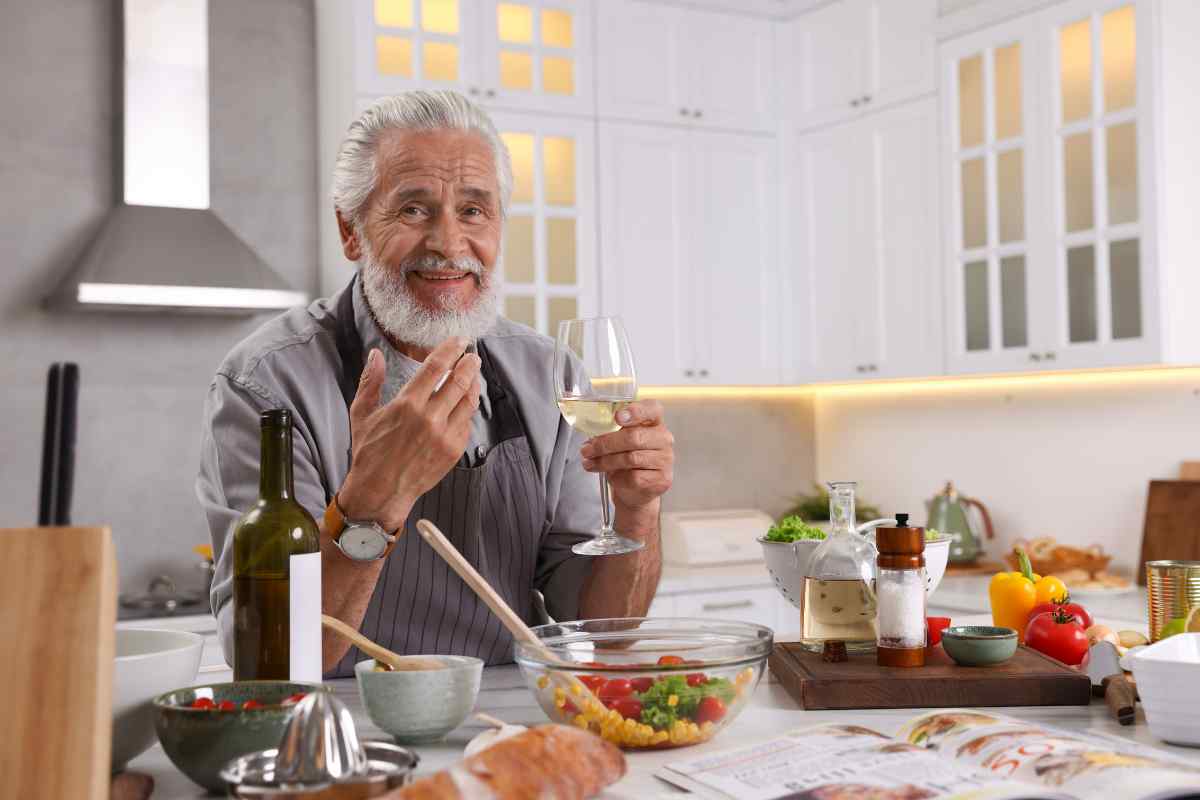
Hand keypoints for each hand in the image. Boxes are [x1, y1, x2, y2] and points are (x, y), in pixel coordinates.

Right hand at [338, 338, 480, 530]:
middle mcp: (429, 419)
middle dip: (469, 364)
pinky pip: (466, 423)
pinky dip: (467, 409)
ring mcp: (445, 436)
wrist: (380, 491)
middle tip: (473, 355)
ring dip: (473, 384)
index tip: (459, 340)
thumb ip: (371, 381)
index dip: (451, 350)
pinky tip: (464, 402)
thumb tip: (375, 354)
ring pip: (468, 402)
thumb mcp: (362, 413)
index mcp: (407, 405)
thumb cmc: (369, 452)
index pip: (436, 367)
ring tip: (473, 374)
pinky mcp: (454, 451)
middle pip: (459, 381)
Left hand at [579, 400, 673, 512]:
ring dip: (605, 462)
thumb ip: (612, 431)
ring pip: (631, 458)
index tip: (618, 417)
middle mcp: (663, 438)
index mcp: (654, 422)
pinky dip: (617, 477)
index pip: (652, 409)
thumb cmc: (628, 459)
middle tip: (587, 450)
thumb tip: (591, 437)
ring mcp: (665, 459)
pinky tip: (610, 476)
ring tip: (590, 463)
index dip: (636, 411)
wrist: (637, 489)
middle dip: (606, 444)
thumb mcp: (620, 440)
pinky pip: (634, 477)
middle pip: (634, 437)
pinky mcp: (661, 479)